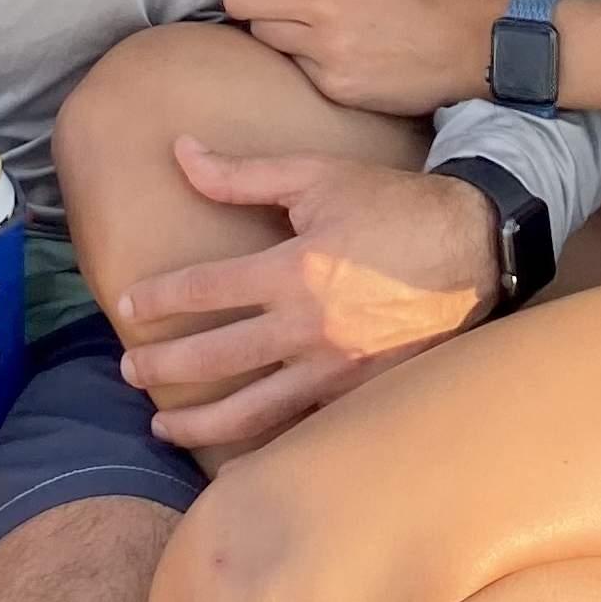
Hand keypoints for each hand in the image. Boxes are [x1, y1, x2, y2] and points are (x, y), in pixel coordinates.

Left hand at [116, 140, 500, 452]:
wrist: (474, 247)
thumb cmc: (390, 204)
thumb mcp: (315, 175)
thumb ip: (241, 173)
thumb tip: (179, 150)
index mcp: (295, 269)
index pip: (205, 290)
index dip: (158, 299)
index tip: (127, 307)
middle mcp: (311, 328)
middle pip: (217, 360)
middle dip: (165, 367)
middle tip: (129, 371)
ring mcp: (339, 370)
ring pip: (253, 413)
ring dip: (200, 424)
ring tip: (162, 427)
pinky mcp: (363, 396)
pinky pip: (300, 430)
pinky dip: (261, 445)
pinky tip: (233, 450)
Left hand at [223, 0, 501, 115]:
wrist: (460, 42)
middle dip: (250, 0)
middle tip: (274, 3)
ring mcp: (326, 44)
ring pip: (259, 33)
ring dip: (275, 30)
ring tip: (307, 27)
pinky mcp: (332, 83)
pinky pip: (291, 65)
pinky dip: (305, 59)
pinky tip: (333, 53)